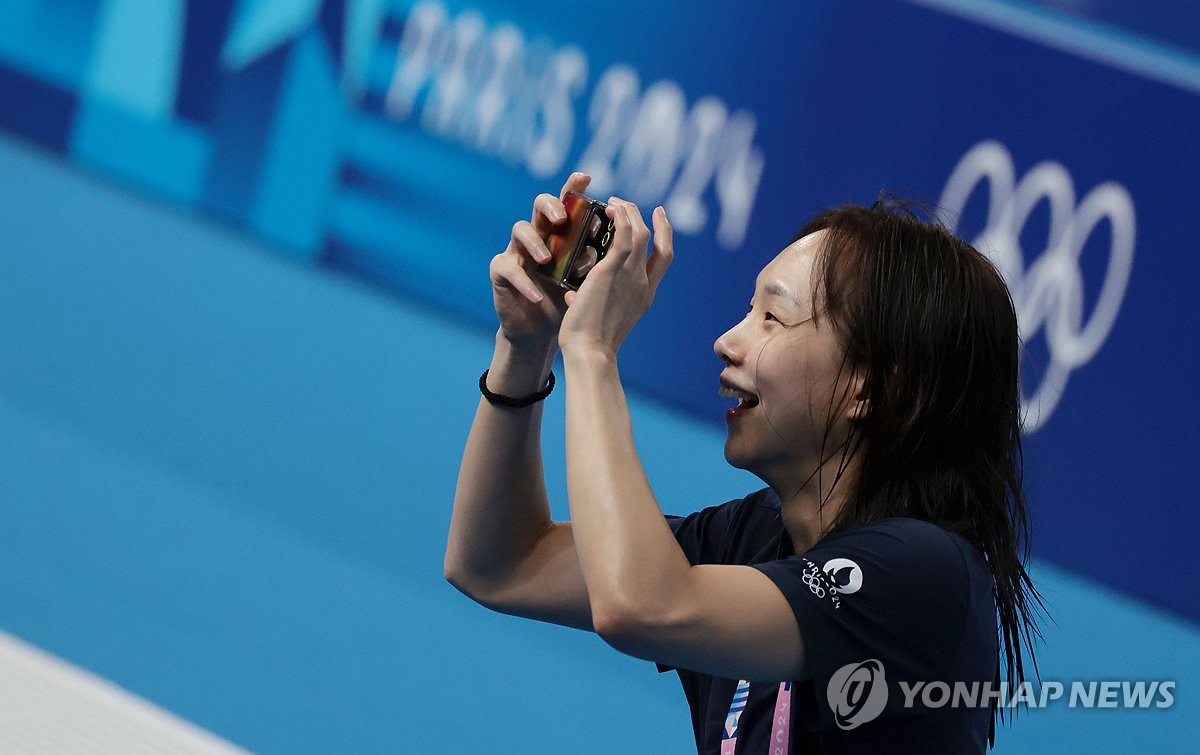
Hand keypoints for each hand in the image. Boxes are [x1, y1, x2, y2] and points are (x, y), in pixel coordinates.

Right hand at [491, 172, 591, 347]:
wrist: (543, 332)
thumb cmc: (568, 299)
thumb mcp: (590, 278)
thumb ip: (603, 257)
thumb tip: (633, 239)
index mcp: (562, 232)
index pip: (567, 202)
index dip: (573, 186)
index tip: (586, 177)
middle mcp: (540, 234)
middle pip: (540, 204)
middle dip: (551, 206)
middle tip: (562, 219)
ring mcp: (518, 250)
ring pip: (520, 229)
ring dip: (535, 242)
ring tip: (547, 260)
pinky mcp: (502, 271)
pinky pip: (508, 268)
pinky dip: (523, 282)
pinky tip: (536, 296)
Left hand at [558, 197, 672, 356]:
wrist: (591, 352)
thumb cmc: (591, 342)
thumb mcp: (598, 318)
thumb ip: (591, 302)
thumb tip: (572, 296)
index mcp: (645, 295)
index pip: (663, 258)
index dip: (665, 233)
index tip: (659, 215)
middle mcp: (643, 283)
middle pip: (653, 240)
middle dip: (643, 217)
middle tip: (626, 204)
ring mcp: (630, 276)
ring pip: (639, 232)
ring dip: (628, 212)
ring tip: (614, 202)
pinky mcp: (611, 271)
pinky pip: (623, 236)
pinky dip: (620, 218)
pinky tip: (610, 208)